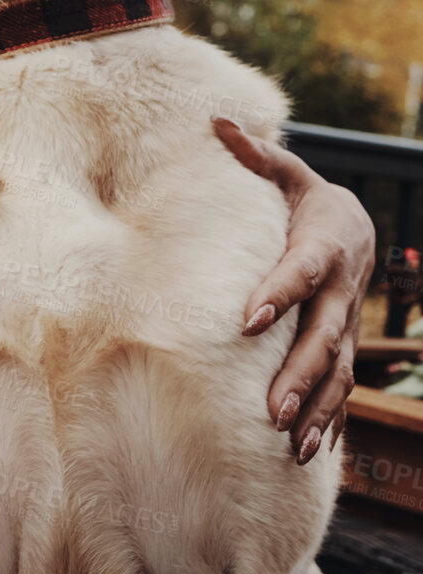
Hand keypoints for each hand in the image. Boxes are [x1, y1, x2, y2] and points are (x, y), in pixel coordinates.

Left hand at [214, 118, 375, 465]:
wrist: (358, 227)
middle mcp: (339, 291)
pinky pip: (340, 388)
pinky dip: (328, 420)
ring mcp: (344, 324)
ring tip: (290, 442)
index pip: (299, 273)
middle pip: (323, 337)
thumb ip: (254, 154)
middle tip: (271, 408)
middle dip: (299, 375)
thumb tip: (214, 121)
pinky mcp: (341, 347)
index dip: (277, 295)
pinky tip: (307, 453)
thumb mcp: (288, 173)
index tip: (246, 321)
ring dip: (316, 409)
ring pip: (337, 372)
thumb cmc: (306, 201)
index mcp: (322, 246)